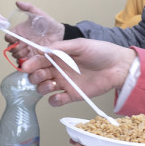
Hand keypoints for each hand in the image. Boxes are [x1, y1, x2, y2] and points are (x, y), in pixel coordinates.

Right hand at [6, 2, 65, 60]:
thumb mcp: (38, 14)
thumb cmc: (48, 23)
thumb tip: (18, 2)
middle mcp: (21, 41)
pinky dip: (26, 61)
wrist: (59, 34)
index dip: (10, 39)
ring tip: (29, 50)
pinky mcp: (32, 57)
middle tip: (25, 45)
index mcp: (19, 32)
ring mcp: (26, 50)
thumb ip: (29, 7)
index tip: (16, 39)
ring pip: (16, 56)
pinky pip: (25, 62)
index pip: (8, 37)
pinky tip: (32, 56)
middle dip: (16, 48)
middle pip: (10, 48)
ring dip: (21, 54)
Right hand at [20, 39, 135, 105]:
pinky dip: (54, 100)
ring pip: (44, 88)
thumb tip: (43, 49)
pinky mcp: (72, 95)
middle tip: (41, 75)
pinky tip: (58, 96)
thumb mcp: (80, 45)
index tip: (26, 66)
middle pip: (38, 75)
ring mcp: (65, 83)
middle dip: (35, 76)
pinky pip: (56, 101)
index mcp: (58, 56)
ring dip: (42, 87)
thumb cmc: (101, 51)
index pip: (39, 60)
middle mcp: (58, 70)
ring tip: (51, 85)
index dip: (31, 63)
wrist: (119, 66)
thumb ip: (61, 47)